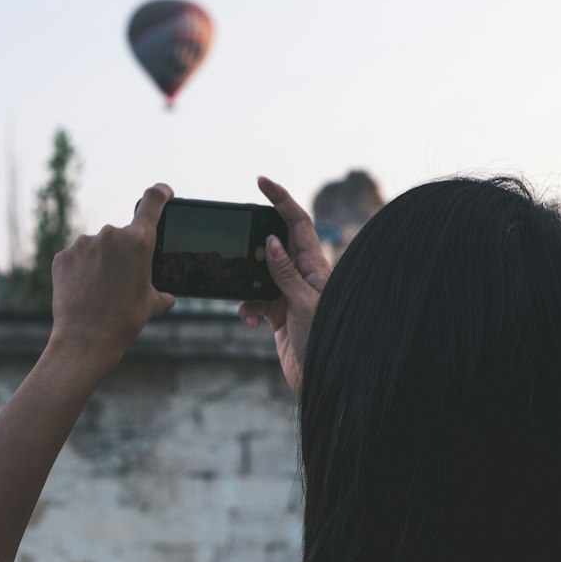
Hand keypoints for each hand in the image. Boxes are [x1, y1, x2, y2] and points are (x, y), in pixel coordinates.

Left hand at [49, 184, 176, 357]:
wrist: (85, 340)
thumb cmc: (124, 321)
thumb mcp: (151, 305)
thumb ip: (161, 292)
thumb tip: (167, 296)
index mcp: (138, 241)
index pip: (153, 201)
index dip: (160, 193)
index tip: (164, 192)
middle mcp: (110, 235)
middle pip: (122, 236)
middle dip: (124, 254)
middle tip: (122, 282)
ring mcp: (83, 244)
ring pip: (97, 248)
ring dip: (101, 262)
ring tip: (101, 292)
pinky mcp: (62, 256)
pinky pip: (77, 258)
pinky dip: (82, 271)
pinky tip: (84, 291)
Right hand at [238, 176, 332, 395]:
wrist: (320, 379)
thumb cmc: (323, 341)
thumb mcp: (302, 304)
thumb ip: (284, 273)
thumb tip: (272, 241)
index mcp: (316, 266)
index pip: (298, 222)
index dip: (281, 199)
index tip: (261, 182)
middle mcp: (303, 275)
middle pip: (275, 243)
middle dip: (253, 244)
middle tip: (237, 241)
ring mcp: (289, 293)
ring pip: (259, 273)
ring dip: (247, 285)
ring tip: (248, 301)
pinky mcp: (278, 312)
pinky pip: (254, 300)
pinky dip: (247, 309)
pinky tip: (250, 323)